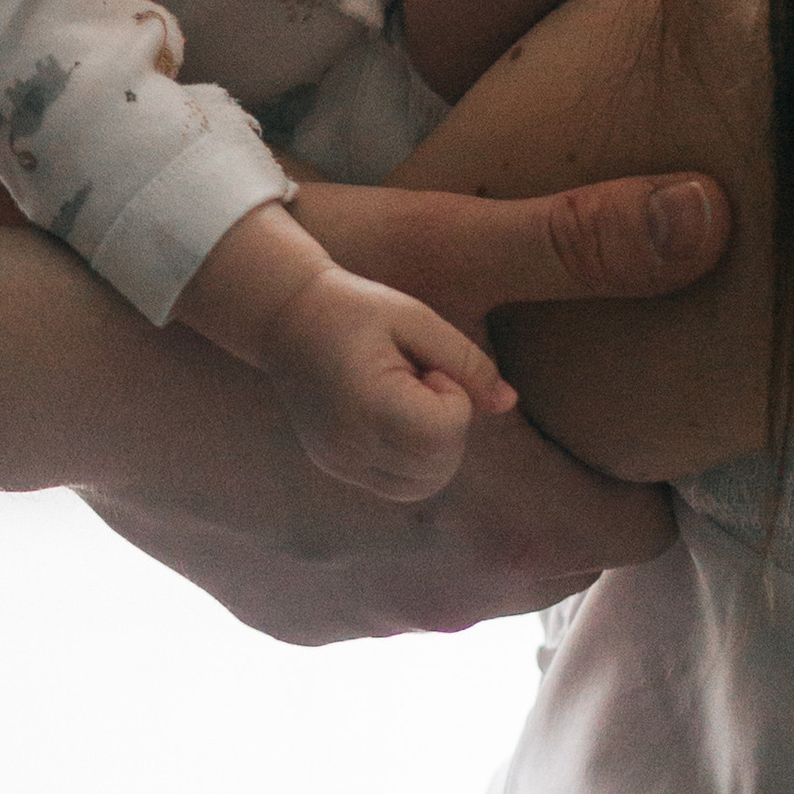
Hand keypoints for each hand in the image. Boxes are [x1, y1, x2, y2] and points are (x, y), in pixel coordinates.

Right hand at [89, 167, 729, 637]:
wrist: (102, 372)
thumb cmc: (283, 292)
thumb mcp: (443, 246)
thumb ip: (584, 245)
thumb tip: (714, 220)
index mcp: (514, 523)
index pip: (643, 530)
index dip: (639, 462)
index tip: (610, 393)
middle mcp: (452, 598)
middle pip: (553, 550)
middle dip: (551, 479)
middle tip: (510, 373)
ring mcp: (367, 619)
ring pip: (460, 568)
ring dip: (458, 503)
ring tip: (412, 395)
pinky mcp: (294, 621)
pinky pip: (373, 578)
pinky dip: (371, 525)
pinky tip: (321, 441)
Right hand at [255, 257, 510, 498]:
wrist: (284, 314)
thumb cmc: (355, 306)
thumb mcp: (414, 317)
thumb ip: (465, 361)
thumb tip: (509, 402)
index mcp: (367, 402)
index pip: (444, 433)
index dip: (454, 398)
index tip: (428, 365)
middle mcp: (349, 443)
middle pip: (438, 467)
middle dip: (448, 425)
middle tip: (420, 378)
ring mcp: (339, 461)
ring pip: (421, 486)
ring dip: (434, 448)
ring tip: (406, 397)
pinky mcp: (336, 466)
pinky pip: (396, 485)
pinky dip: (412, 460)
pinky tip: (394, 415)